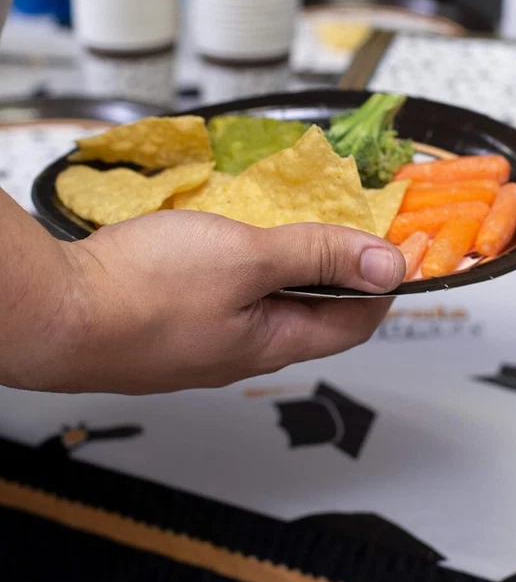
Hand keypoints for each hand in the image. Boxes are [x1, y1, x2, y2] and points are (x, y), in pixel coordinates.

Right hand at [28, 211, 403, 394]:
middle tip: (349, 229)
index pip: (356, 322)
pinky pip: (231, 299)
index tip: (398, 249)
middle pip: (315, 314)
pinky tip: (233, 245)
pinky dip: (249, 270)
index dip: (384, 285)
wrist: (50, 313)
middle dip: (340, 272)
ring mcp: (207, 343)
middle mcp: (245, 352)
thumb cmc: (142, 293)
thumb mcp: (248, 259)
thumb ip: (319, 257)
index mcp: (274, 343)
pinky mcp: (173, 326)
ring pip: (270, 304)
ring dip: (293, 268)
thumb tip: (388, 265)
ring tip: (293, 229)